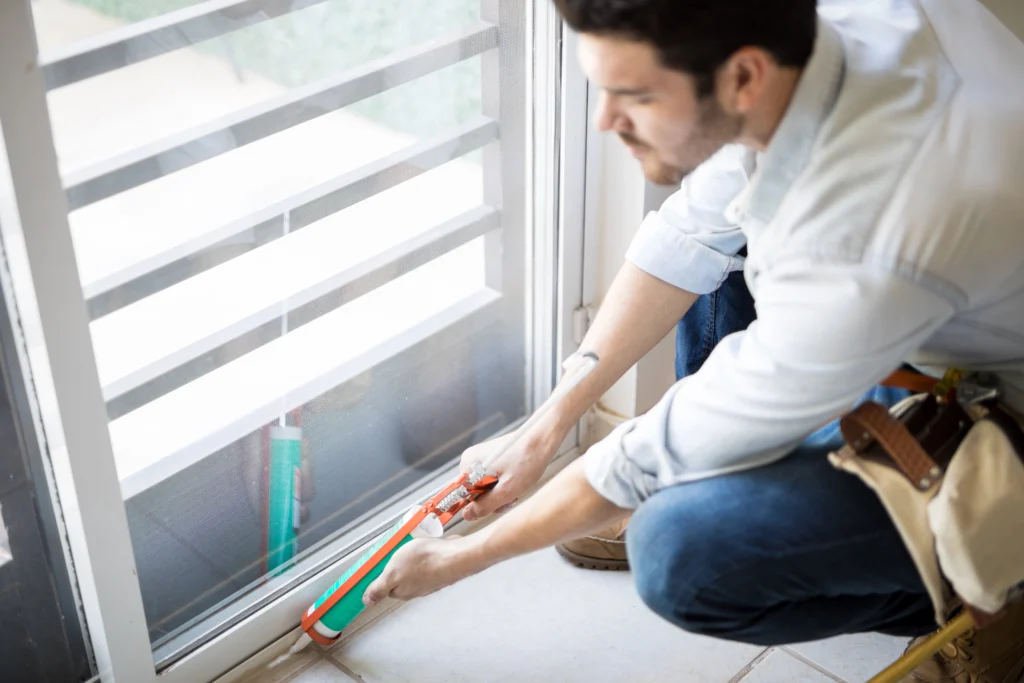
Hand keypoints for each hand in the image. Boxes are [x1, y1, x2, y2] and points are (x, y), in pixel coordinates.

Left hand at [362, 536, 484, 605]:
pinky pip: (427, 562)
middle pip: (400, 577)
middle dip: (398, 563)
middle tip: (397, 548)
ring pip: (414, 569)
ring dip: (412, 557)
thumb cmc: (423, 562)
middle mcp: (416, 589)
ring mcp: (430, 580)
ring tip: (413, 545)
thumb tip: (366, 602)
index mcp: (401, 592)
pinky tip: (427, 546)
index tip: (382, 560)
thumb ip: (378, 588)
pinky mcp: (440, 569)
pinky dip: (425, 554)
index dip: (383, 572)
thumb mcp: (392, 573)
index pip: (386, 585)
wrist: (455, 556)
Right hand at [459, 427, 561, 521]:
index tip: (498, 503)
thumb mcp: (507, 490)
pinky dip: (505, 485)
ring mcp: (481, 459)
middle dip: (494, 499)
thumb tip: (467, 516)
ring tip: (517, 489)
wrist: (543, 439)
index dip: (481, 504)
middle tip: (512, 496)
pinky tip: (517, 482)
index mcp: (469, 464)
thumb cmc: (528, 460)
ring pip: (486, 488)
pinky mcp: (492, 459)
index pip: (463, 496)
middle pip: (475, 493)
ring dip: (501, 494)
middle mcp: (471, 460)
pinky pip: (492, 480)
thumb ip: (485, 505)